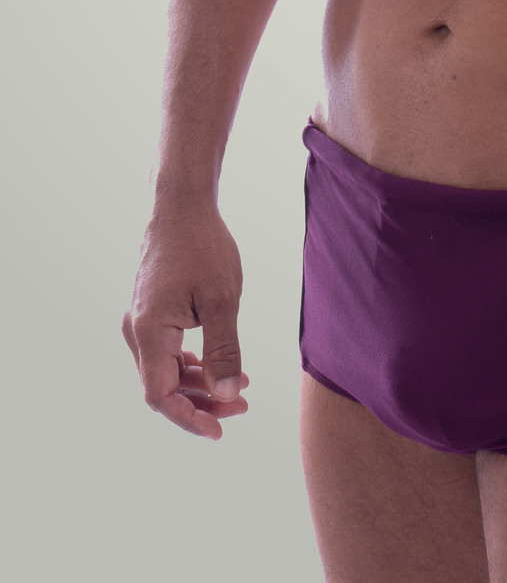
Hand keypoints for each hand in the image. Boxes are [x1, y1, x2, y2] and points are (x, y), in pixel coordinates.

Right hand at [122, 203, 249, 439]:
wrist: (182, 205)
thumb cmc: (203, 246)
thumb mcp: (222, 299)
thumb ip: (224, 349)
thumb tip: (226, 394)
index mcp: (148, 331)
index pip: (160, 395)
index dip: (189, 418)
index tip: (220, 429)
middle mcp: (135, 330)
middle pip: (163, 386)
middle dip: (201, 402)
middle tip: (242, 405)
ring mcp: (140, 321)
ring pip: (165, 370)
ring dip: (199, 383)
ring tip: (240, 385)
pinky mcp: (150, 312)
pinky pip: (166, 351)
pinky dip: (192, 363)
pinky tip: (219, 364)